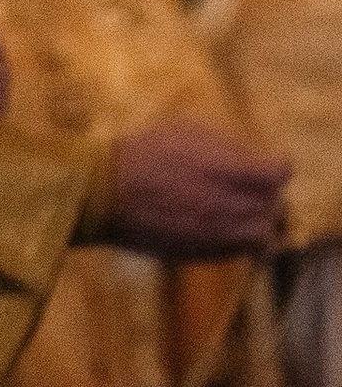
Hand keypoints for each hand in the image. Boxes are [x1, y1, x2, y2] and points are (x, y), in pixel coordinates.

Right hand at [105, 118, 292, 260]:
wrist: (107, 193)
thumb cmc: (144, 153)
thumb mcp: (188, 131)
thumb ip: (229, 148)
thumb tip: (254, 161)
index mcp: (235, 173)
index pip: (279, 173)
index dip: (274, 166)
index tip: (264, 164)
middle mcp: (236, 209)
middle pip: (273, 205)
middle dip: (264, 194)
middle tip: (246, 185)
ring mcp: (222, 236)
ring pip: (261, 235)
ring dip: (255, 221)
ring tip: (236, 210)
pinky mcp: (205, 255)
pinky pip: (237, 251)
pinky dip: (235, 238)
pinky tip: (214, 223)